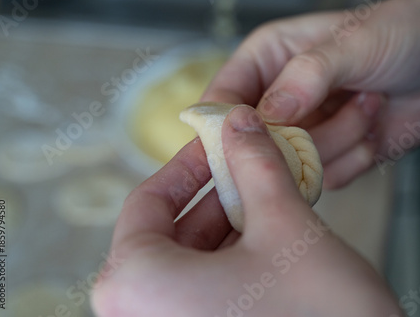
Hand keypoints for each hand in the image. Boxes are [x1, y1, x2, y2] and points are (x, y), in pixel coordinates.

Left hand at [91, 105, 401, 316]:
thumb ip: (255, 163)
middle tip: (251, 168)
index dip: (188, 165)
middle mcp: (137, 316)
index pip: (147, 202)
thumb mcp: (284, 225)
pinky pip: (202, 292)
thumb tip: (238, 122)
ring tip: (267, 201)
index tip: (217, 143)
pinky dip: (232, 262)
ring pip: (188, 262)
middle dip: (215, 196)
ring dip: (228, 228)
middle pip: (168, 233)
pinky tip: (267, 242)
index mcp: (135, 285)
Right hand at [202, 0, 419, 187]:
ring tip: (370, 102)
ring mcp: (303, 133)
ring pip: (293, 165)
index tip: (242, 144)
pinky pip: (325, 178)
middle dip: (299, 136)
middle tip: (340, 106)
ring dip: (340, 139)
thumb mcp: (354, 42)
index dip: (224, 126)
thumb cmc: (403, 35)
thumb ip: (307, 76)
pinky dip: (356, 157)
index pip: (222, 99)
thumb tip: (269, 114)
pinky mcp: (329, 158)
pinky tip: (375, 126)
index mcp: (267, 60)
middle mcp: (278, 100)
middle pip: (255, 143)